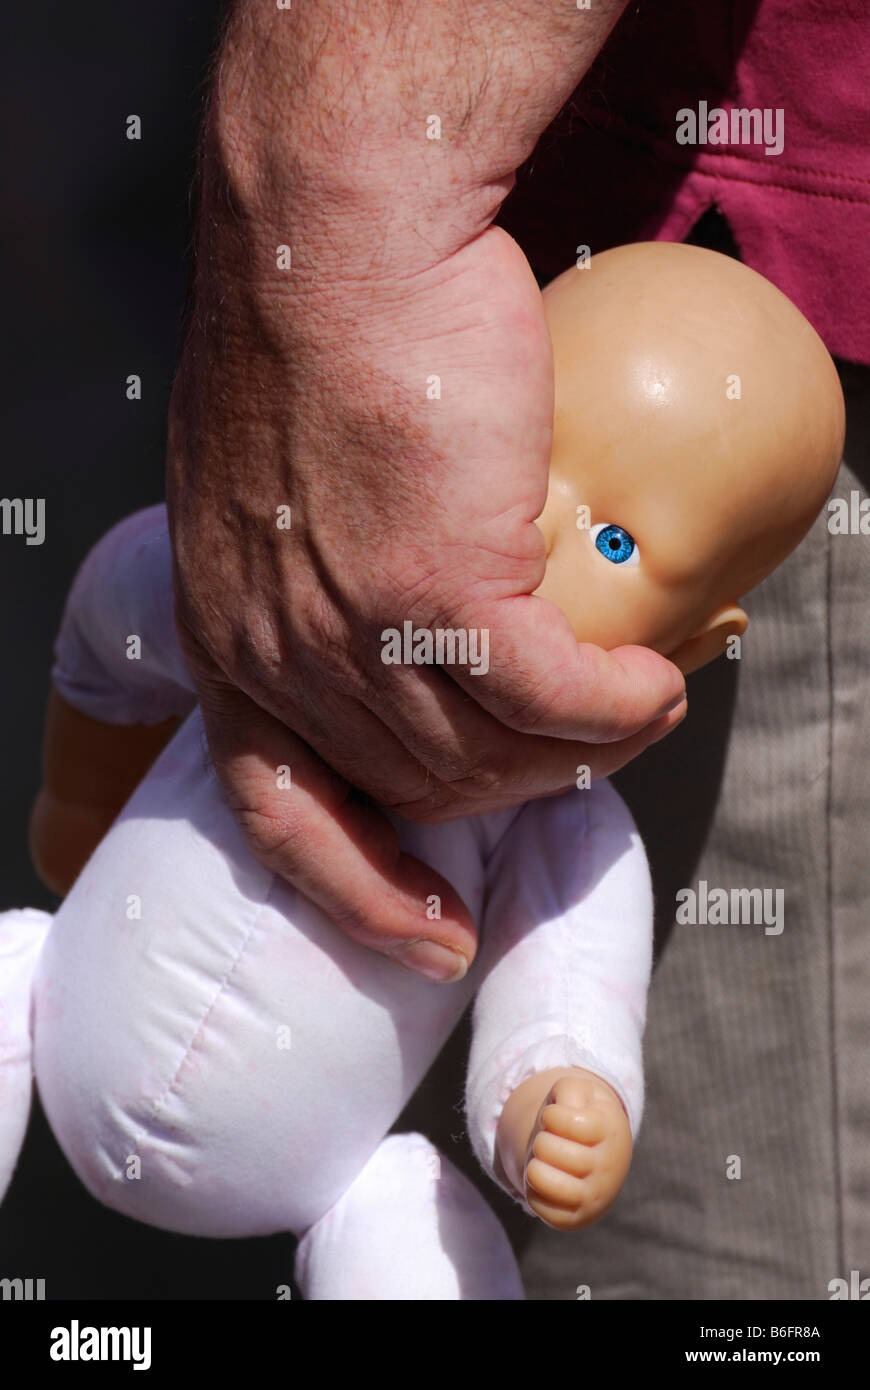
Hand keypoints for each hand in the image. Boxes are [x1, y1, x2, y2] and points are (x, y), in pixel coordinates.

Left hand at [167, 208, 684, 981]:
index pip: (279, 813)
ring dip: (576, 752)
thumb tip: (381, 618)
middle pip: (414, 785)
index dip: (356, 888)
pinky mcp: (442, 590)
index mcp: (227, 637)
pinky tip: (652, 687)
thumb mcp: (266, 482)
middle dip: (506, 794)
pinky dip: (615, 710)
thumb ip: (306, 574)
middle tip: (575, 758)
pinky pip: (552, 700)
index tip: (425, 926)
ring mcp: (359, 633)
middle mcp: (283, 655)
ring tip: (631, 713)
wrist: (334, 234)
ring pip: (489, 754)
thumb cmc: (307, 331)